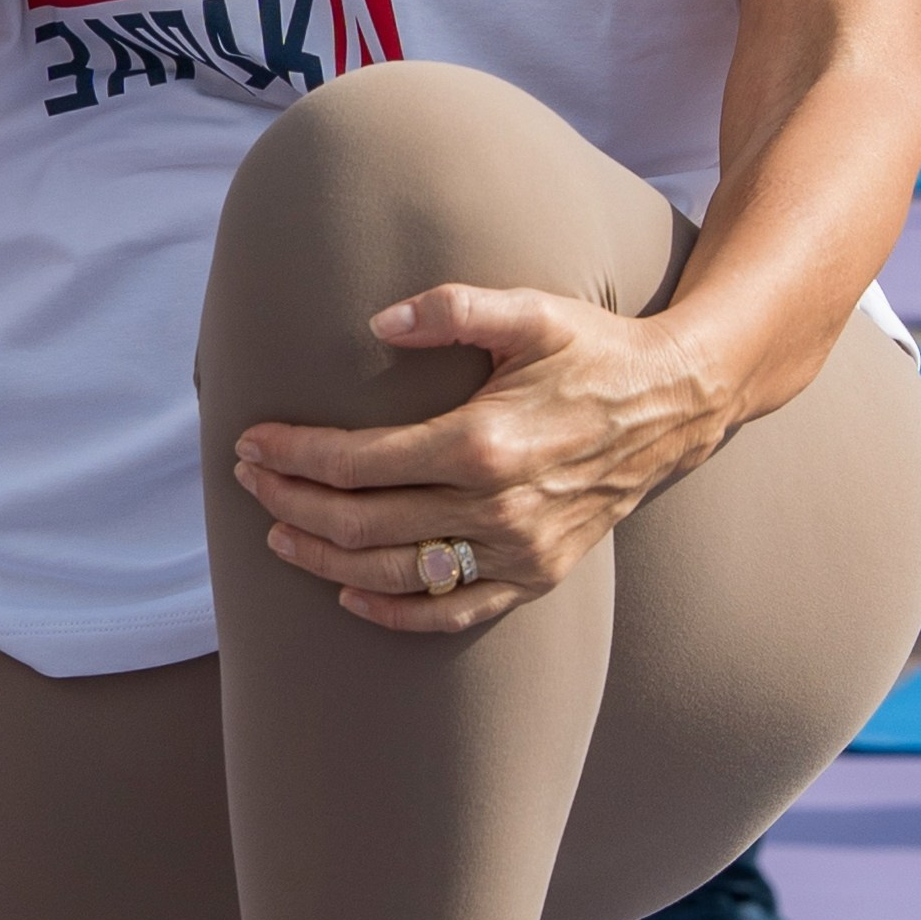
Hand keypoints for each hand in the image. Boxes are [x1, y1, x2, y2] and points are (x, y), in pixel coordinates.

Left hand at [231, 285, 728, 634]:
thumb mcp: (530, 311)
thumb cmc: (594, 349)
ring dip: (324, 559)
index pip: (361, 461)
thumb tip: (376, 323)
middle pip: (365, 522)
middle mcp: (498, 509)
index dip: (297, 453)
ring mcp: (519, 552)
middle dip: (292, 501)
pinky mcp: (538, 577)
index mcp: (484, 442)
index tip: (251, 440)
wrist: (674, 406)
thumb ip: (452, 308)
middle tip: (246, 478)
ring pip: (397, 573)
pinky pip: (455, 611)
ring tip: (276, 533)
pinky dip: (396, 610)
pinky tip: (352, 594)